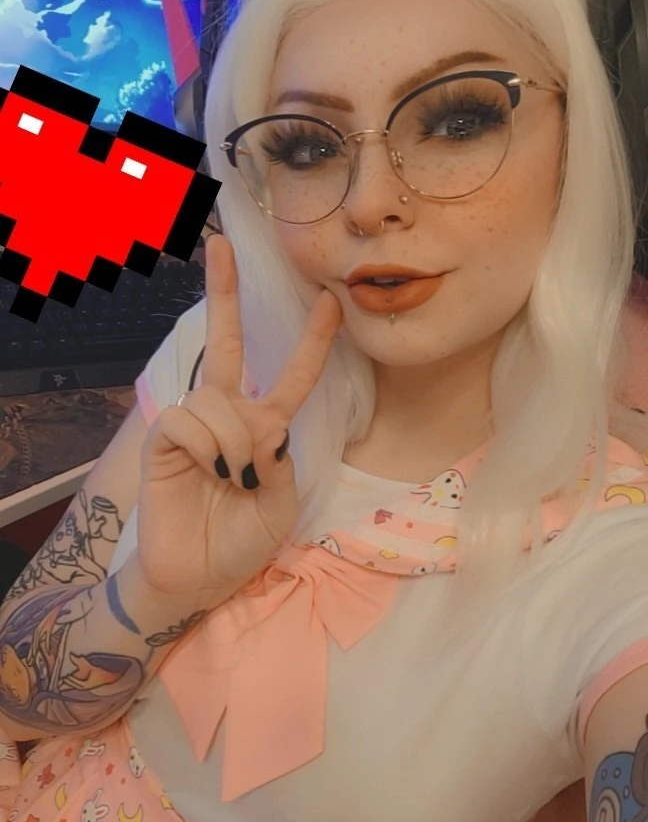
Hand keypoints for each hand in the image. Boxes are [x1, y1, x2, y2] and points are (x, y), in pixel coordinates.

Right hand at [137, 234, 341, 599]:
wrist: (197, 578)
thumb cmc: (240, 543)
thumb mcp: (282, 504)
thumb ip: (280, 459)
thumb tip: (261, 425)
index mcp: (265, 429)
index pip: (291, 376)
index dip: (311, 342)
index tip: (328, 302)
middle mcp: (228, 415)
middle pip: (229, 343)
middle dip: (226, 292)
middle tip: (222, 243)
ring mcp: (193, 424)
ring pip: (217, 398)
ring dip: (233, 442)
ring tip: (229, 480)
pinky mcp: (163, 438)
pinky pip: (188, 419)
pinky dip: (206, 447)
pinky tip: (205, 472)